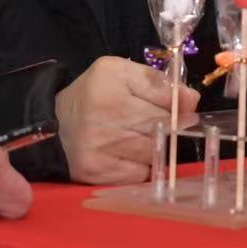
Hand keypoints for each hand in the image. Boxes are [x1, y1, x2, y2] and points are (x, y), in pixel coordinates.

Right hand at [54, 56, 189, 184]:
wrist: (54, 126)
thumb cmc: (95, 96)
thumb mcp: (121, 74)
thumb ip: (158, 81)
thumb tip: (192, 100)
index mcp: (111, 78)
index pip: (164, 95)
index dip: (180, 105)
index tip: (184, 109)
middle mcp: (103, 111)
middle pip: (161, 125)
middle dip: (170, 127)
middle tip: (165, 126)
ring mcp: (98, 144)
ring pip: (153, 151)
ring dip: (155, 148)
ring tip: (140, 139)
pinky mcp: (96, 171)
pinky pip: (139, 174)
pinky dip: (141, 167)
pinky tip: (128, 157)